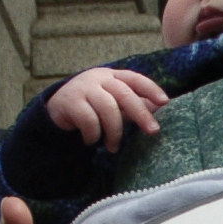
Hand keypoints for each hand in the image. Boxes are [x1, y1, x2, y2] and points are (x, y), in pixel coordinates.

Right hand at [46, 68, 168, 151]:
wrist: (57, 109)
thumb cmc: (92, 106)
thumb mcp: (113, 103)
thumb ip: (133, 104)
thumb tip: (158, 108)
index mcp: (112, 76)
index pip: (135, 78)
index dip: (151, 89)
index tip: (165, 102)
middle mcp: (99, 78)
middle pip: (124, 94)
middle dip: (141, 113)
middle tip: (153, 131)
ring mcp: (83, 88)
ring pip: (108, 108)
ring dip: (114, 132)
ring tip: (113, 147)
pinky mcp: (70, 102)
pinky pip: (89, 120)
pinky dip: (94, 135)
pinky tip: (91, 141)